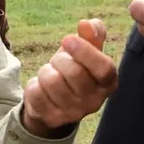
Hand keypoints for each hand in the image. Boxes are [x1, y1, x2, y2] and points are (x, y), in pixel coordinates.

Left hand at [21, 19, 117, 137]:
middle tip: (59, 61)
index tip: (67, 39)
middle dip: (60, 59)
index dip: (85, 51)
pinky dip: (34, 85)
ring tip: (51, 74)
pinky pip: (36, 93)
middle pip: (74, 72)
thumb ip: (93, 33)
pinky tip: (42, 89)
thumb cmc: (75, 68)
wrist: (55, 100)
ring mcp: (73, 113)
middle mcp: (95, 102)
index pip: (104, 68)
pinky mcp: (52, 119)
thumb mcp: (86, 50)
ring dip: (46, 71)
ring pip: (52, 81)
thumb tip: (86, 24)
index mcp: (108, 83)